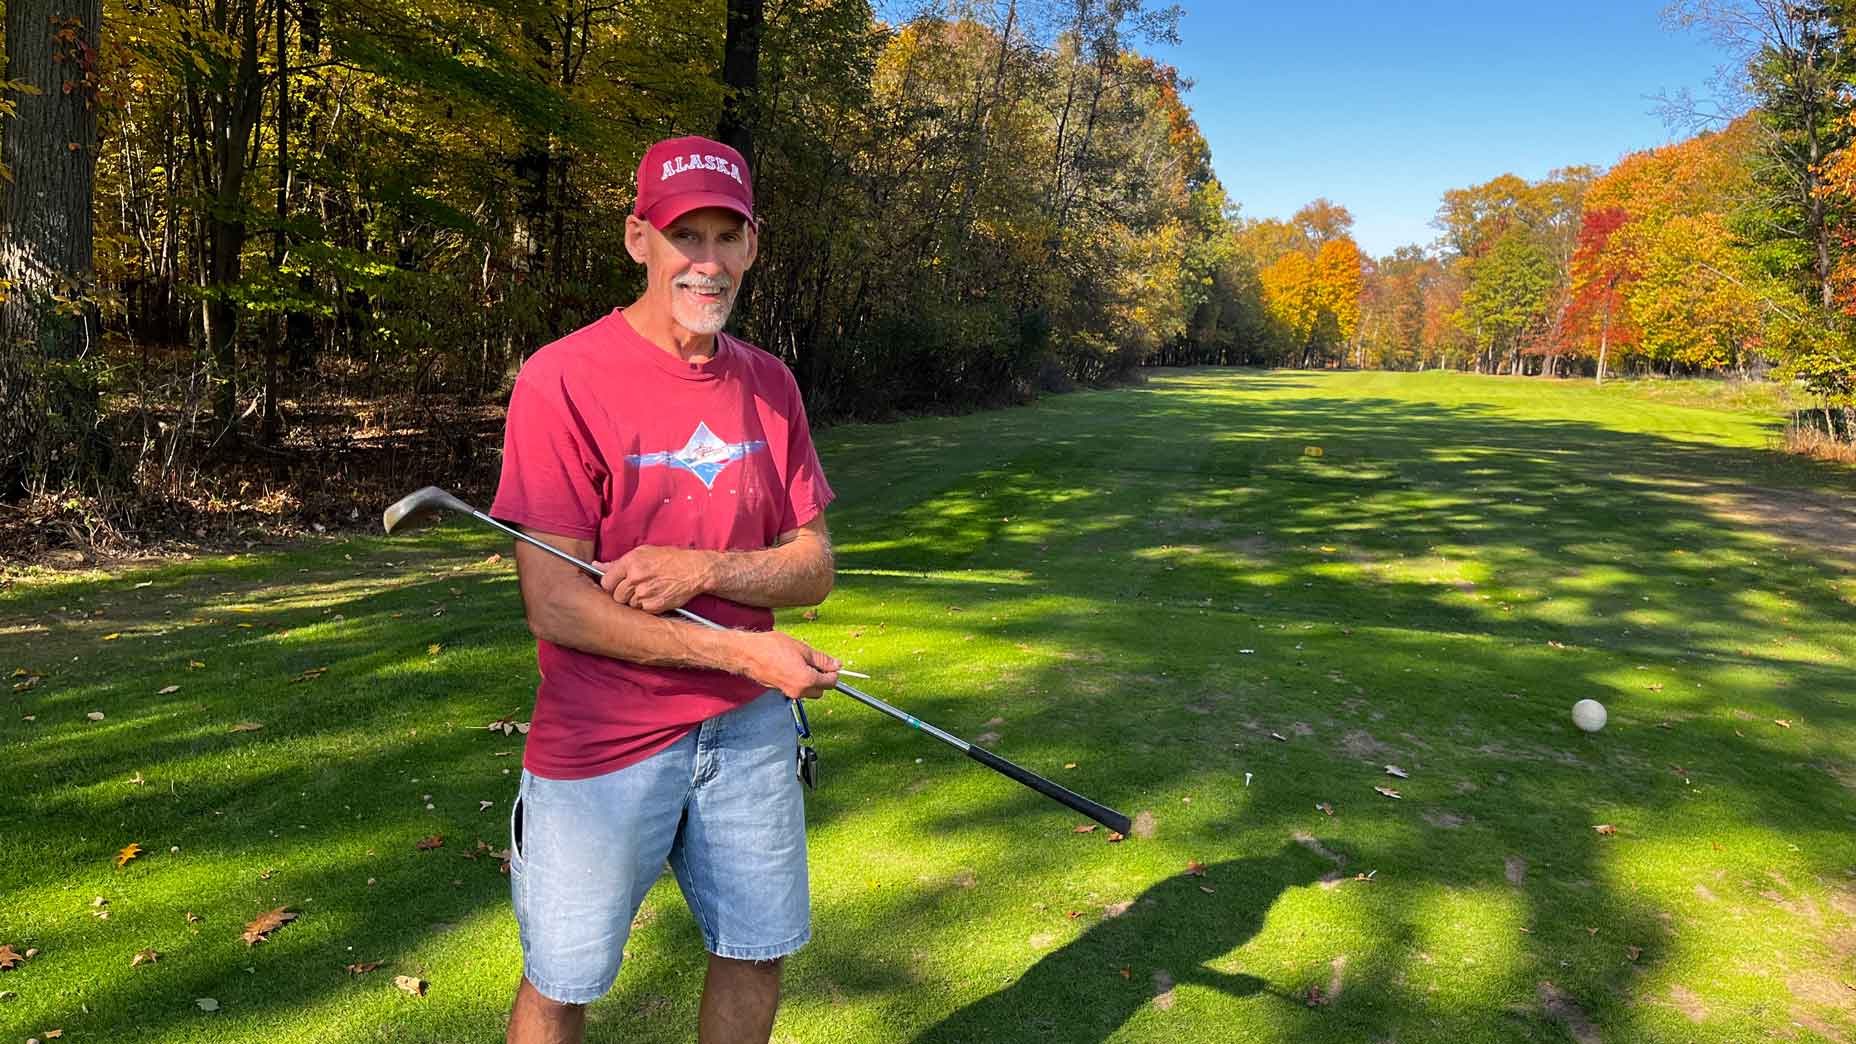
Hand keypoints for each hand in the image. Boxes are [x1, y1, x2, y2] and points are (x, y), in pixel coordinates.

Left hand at [597, 545, 715, 613]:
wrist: (695, 570)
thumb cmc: (670, 559)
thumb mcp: (643, 553)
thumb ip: (618, 562)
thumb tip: (596, 566)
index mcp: (631, 562)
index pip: (605, 582)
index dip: (610, 586)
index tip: (616, 586)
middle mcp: (636, 577)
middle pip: (616, 596)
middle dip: (623, 594)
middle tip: (636, 588)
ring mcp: (645, 593)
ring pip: (629, 605)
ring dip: (636, 601)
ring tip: (650, 590)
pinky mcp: (655, 605)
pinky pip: (642, 611)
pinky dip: (648, 607)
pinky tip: (657, 596)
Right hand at [734, 630, 839, 700]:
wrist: (747, 654)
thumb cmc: (771, 648)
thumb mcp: (802, 649)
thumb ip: (821, 659)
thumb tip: (836, 665)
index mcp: (807, 680)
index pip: (831, 682)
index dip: (832, 671)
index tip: (829, 663)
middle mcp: (799, 691)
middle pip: (821, 690)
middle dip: (822, 677)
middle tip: (814, 661)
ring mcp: (789, 693)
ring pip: (809, 691)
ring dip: (810, 679)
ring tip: (800, 661)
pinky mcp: (781, 691)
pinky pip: (797, 689)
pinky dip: (799, 680)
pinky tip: (791, 665)